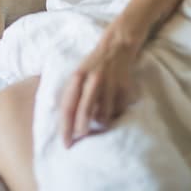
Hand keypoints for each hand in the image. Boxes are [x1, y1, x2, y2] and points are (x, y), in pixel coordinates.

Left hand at [60, 24, 145, 147]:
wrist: (117, 47)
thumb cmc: (93, 65)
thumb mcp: (77, 74)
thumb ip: (72, 94)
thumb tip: (66, 122)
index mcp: (77, 77)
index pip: (68, 107)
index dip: (66, 128)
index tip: (66, 143)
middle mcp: (93, 81)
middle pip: (85, 113)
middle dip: (82, 129)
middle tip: (81, 135)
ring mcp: (110, 85)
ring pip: (103, 116)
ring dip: (100, 120)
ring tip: (100, 112)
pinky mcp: (124, 88)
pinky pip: (117, 111)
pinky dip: (114, 112)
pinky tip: (112, 103)